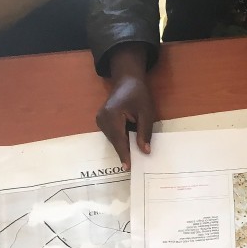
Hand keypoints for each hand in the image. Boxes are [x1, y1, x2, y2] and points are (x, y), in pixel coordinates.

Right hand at [96, 44, 154, 169]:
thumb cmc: (139, 94)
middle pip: (115, 141)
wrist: (127, 80)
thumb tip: (144, 151)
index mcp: (112, 115)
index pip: (119, 139)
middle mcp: (102, 118)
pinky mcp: (102, 120)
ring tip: (133, 157)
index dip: (124, 154)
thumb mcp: (146, 112)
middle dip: (125, 152)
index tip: (128, 167)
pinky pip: (112, 134)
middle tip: (135, 166)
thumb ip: (145, 132)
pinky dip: (120, 140)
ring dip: (123, 146)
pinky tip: (129, 145)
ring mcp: (100, 119)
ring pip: (113, 139)